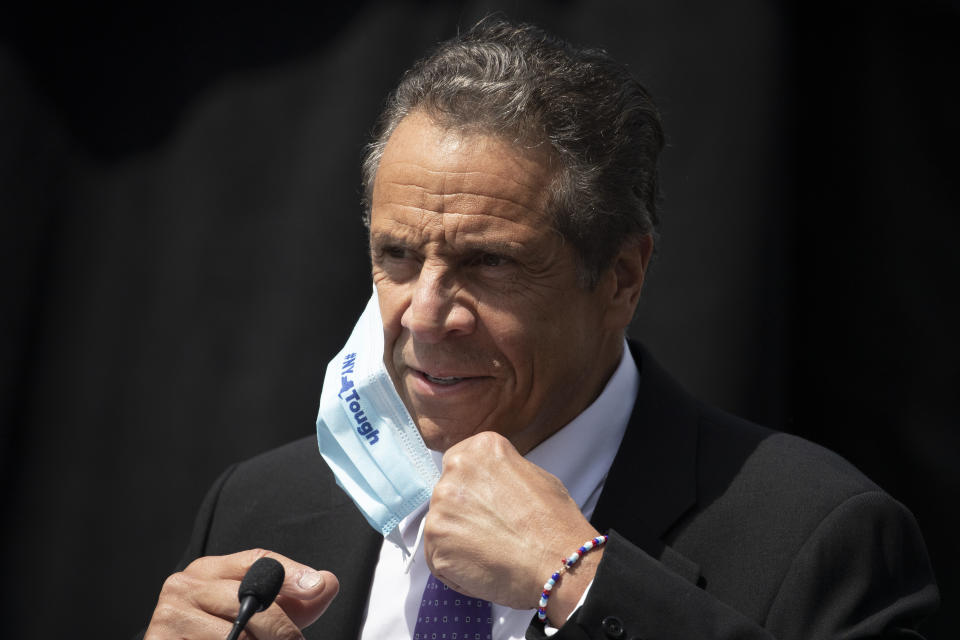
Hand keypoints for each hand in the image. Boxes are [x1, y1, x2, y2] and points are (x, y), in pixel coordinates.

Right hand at [145, 549, 338, 639]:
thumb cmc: (218, 635)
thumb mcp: (260, 615)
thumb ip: (294, 599)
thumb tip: (326, 582)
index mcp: (208, 570)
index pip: (256, 561)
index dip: (290, 573)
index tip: (315, 587)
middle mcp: (183, 586)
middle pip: (249, 602)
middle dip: (281, 630)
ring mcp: (168, 617)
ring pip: (234, 635)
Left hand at [423, 431, 600, 624]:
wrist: (558, 560)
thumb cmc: (554, 521)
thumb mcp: (533, 474)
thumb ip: (501, 472)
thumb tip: (491, 483)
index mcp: (480, 449)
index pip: (458, 464)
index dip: (472, 488)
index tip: (485, 504)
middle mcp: (454, 471)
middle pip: (447, 495)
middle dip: (463, 514)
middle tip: (492, 533)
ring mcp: (440, 507)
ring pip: (441, 527)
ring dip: (458, 542)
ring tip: (491, 554)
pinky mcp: (434, 542)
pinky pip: (437, 557)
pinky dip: (455, 568)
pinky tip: (483, 569)